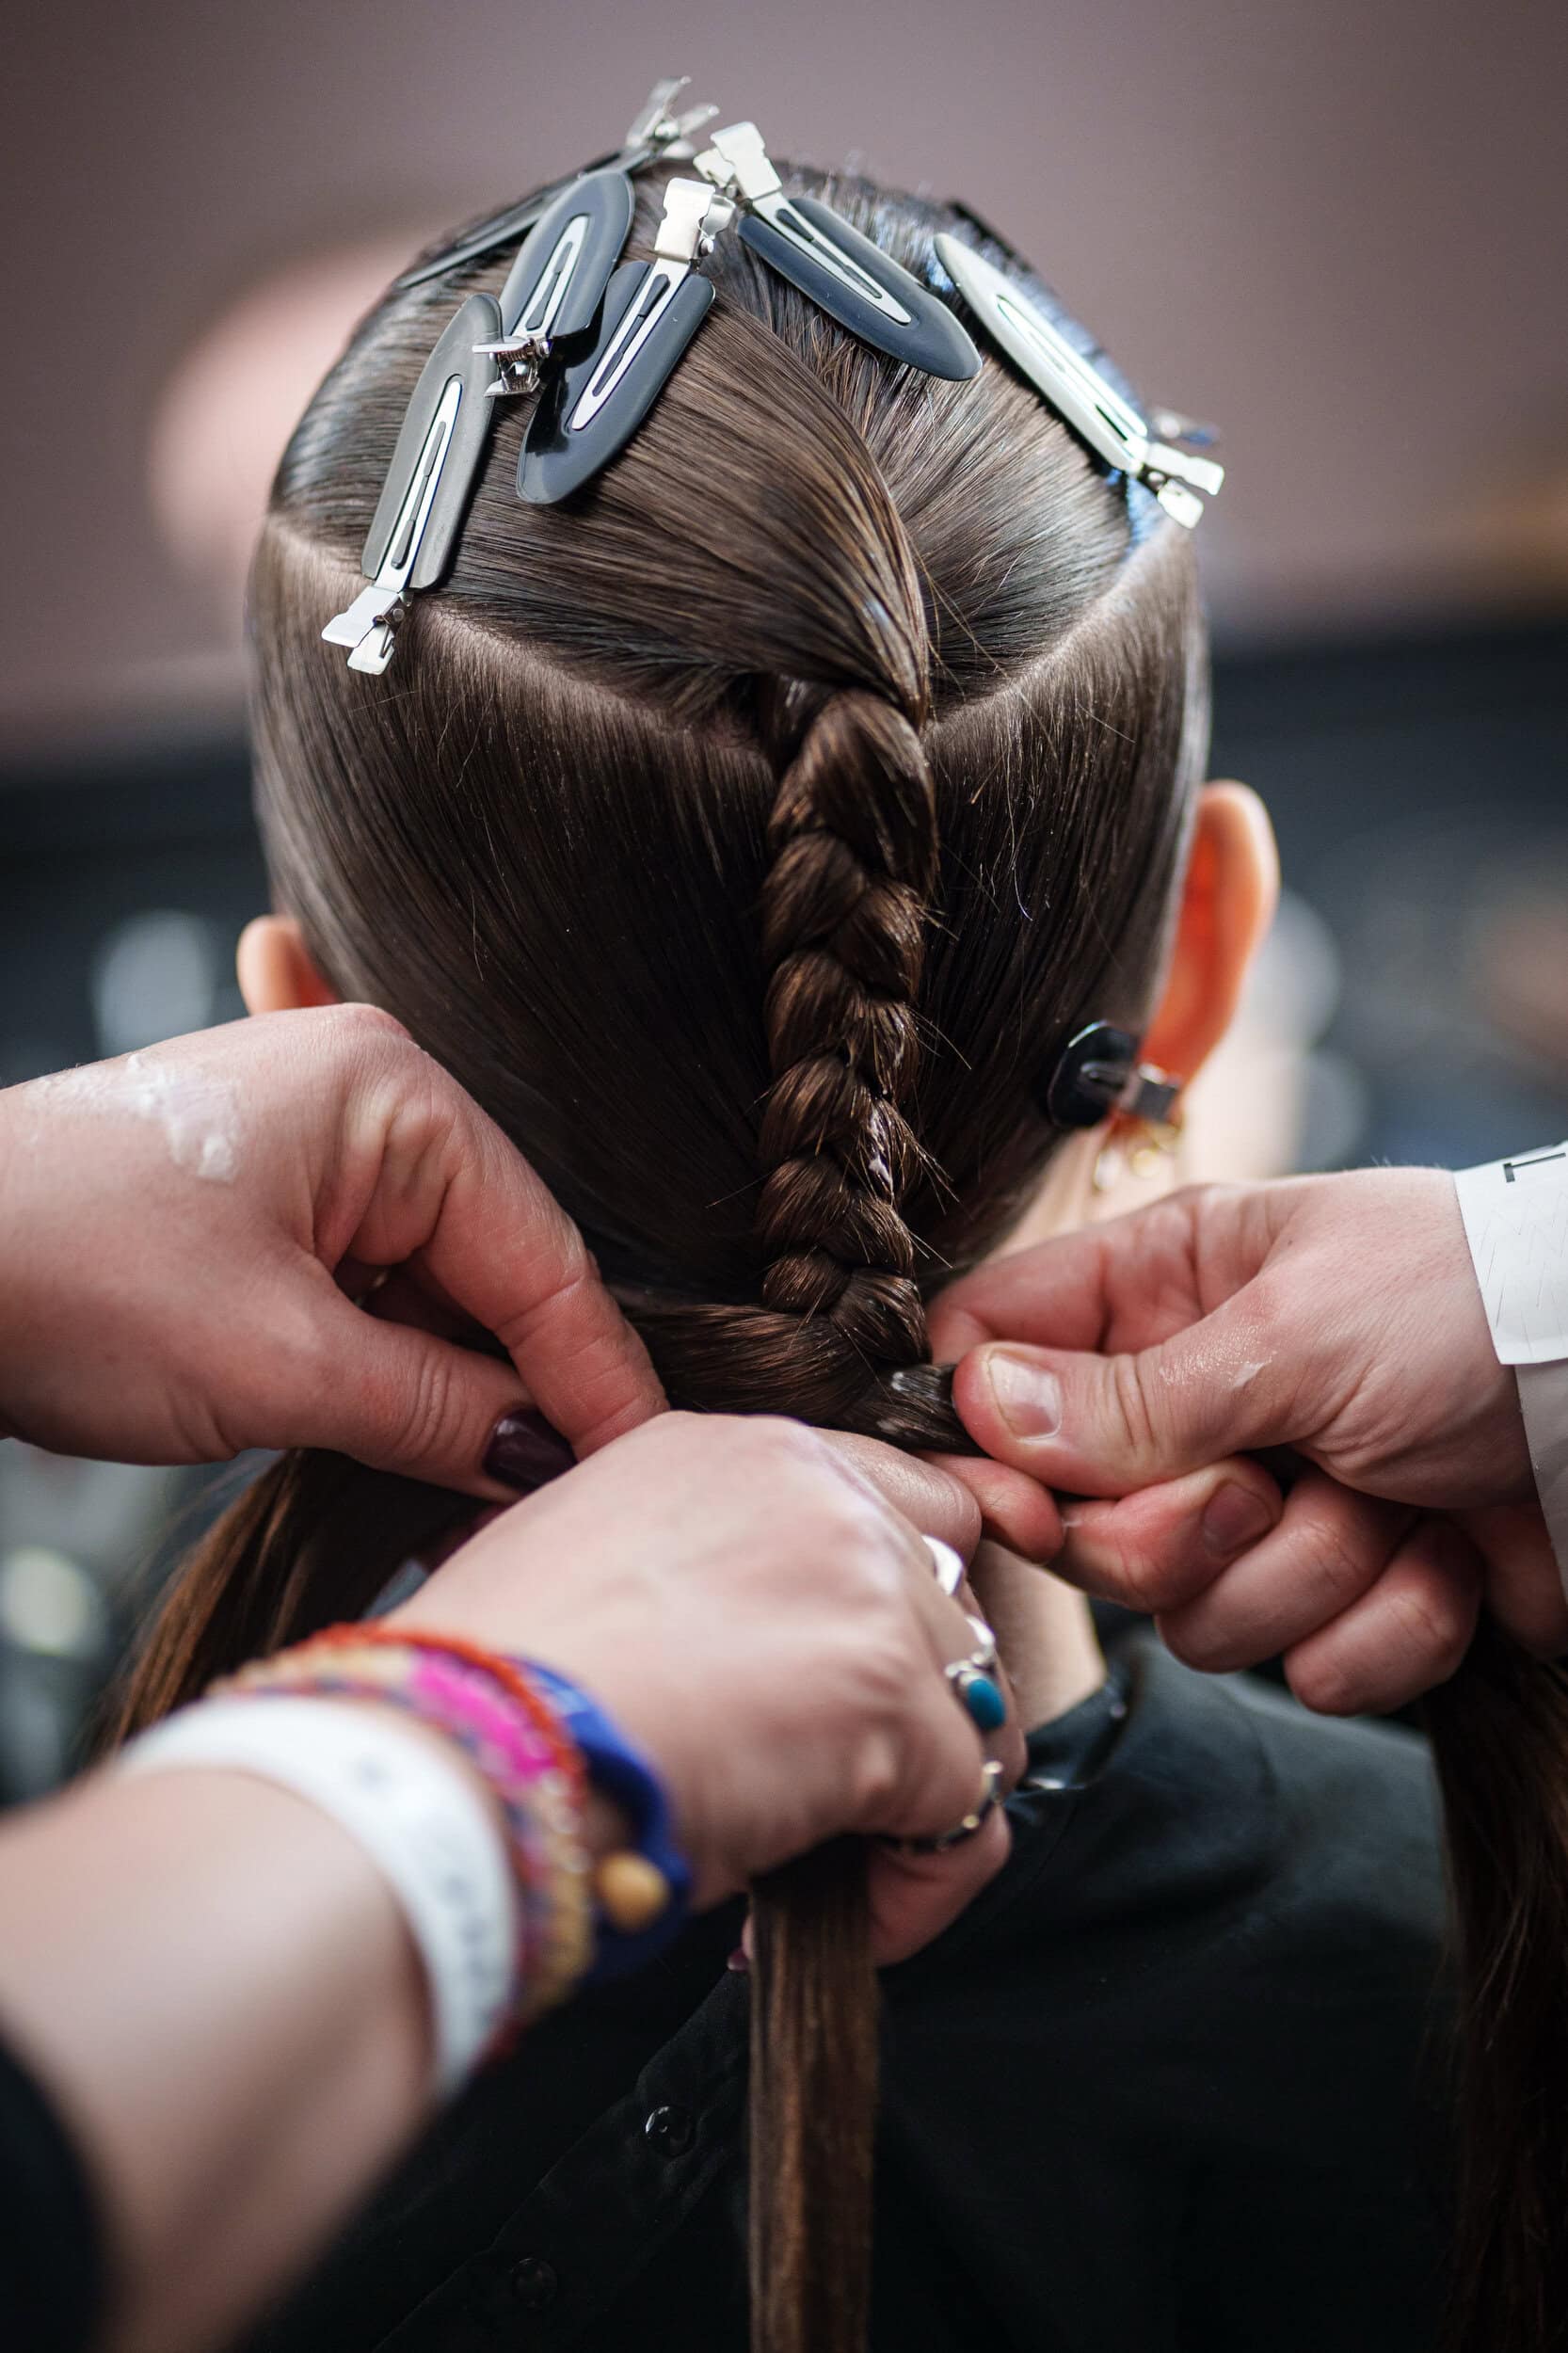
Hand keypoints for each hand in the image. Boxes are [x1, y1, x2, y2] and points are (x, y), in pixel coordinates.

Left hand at [0, 1007, 661, 1489]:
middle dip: (519, 1390)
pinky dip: (388, 1366)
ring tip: (472, 1496)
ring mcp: (316, 1142)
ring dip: (449, 1388)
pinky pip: (370, 1285)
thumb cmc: (62, 1272)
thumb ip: (434, 1409)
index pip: (541, 1255)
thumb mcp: (276, 1364)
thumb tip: (542, 1455)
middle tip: (558, 1506)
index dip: (594, 1376)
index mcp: (392, 1091)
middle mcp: (369, 1094)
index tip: (641, 1469)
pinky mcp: (270, 1197)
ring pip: (433, 1285)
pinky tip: (408, 1442)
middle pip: (496, 1266)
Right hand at [392, 1414, 1025, 1961]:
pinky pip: (971, 1808)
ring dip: (923, 1794)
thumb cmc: (485, 1691)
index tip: (835, 1696)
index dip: (878, 1612)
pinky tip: (855, 1917)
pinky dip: (926, 1883)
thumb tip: (743, 1652)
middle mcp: (813, 1482)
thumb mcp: (583, 1563)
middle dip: (916, 1697)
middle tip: (843, 1788)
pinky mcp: (889, 1687)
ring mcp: (862, 1576)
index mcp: (734, 1448)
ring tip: (839, 1868)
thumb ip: (693, 1570)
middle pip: (953, 1592)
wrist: (453, 1758)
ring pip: (977, 1699)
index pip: (885, 1503)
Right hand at [931, 1171, 1564, 1711]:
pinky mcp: (1348, 1596)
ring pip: (1193, 1615)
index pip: (1000, 1354)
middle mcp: (1198, 1404)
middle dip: (1181, 1533)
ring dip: (1312, 1572)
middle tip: (1263, 1487)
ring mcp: (1272, 1506)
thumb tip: (980, 1408)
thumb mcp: (1295, 1333)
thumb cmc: (1478, 1310)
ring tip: (1394, 1498)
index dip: (990, 1438)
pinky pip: (1306, 1671)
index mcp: (1167, 1291)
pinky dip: (1390, 1625)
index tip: (1028, 1497)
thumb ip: (1130, 1395)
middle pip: (1084, 1524)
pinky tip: (1447, 1551)